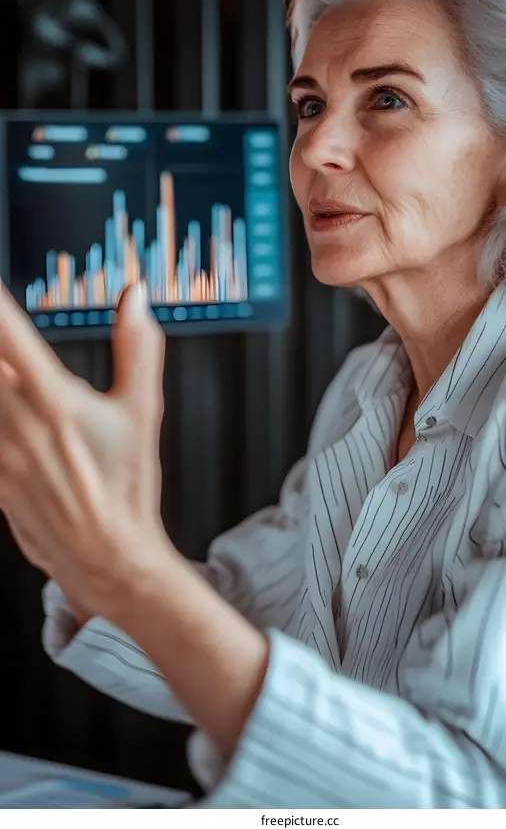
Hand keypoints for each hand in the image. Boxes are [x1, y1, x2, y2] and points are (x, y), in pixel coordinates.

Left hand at [0, 281, 168, 620]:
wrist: (107, 558)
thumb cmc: (126, 486)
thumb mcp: (143, 411)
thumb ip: (138, 346)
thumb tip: (135, 297)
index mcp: (52, 398)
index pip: (7, 332)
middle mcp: (14, 421)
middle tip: (6, 335)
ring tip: (14, 380)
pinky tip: (12, 413)